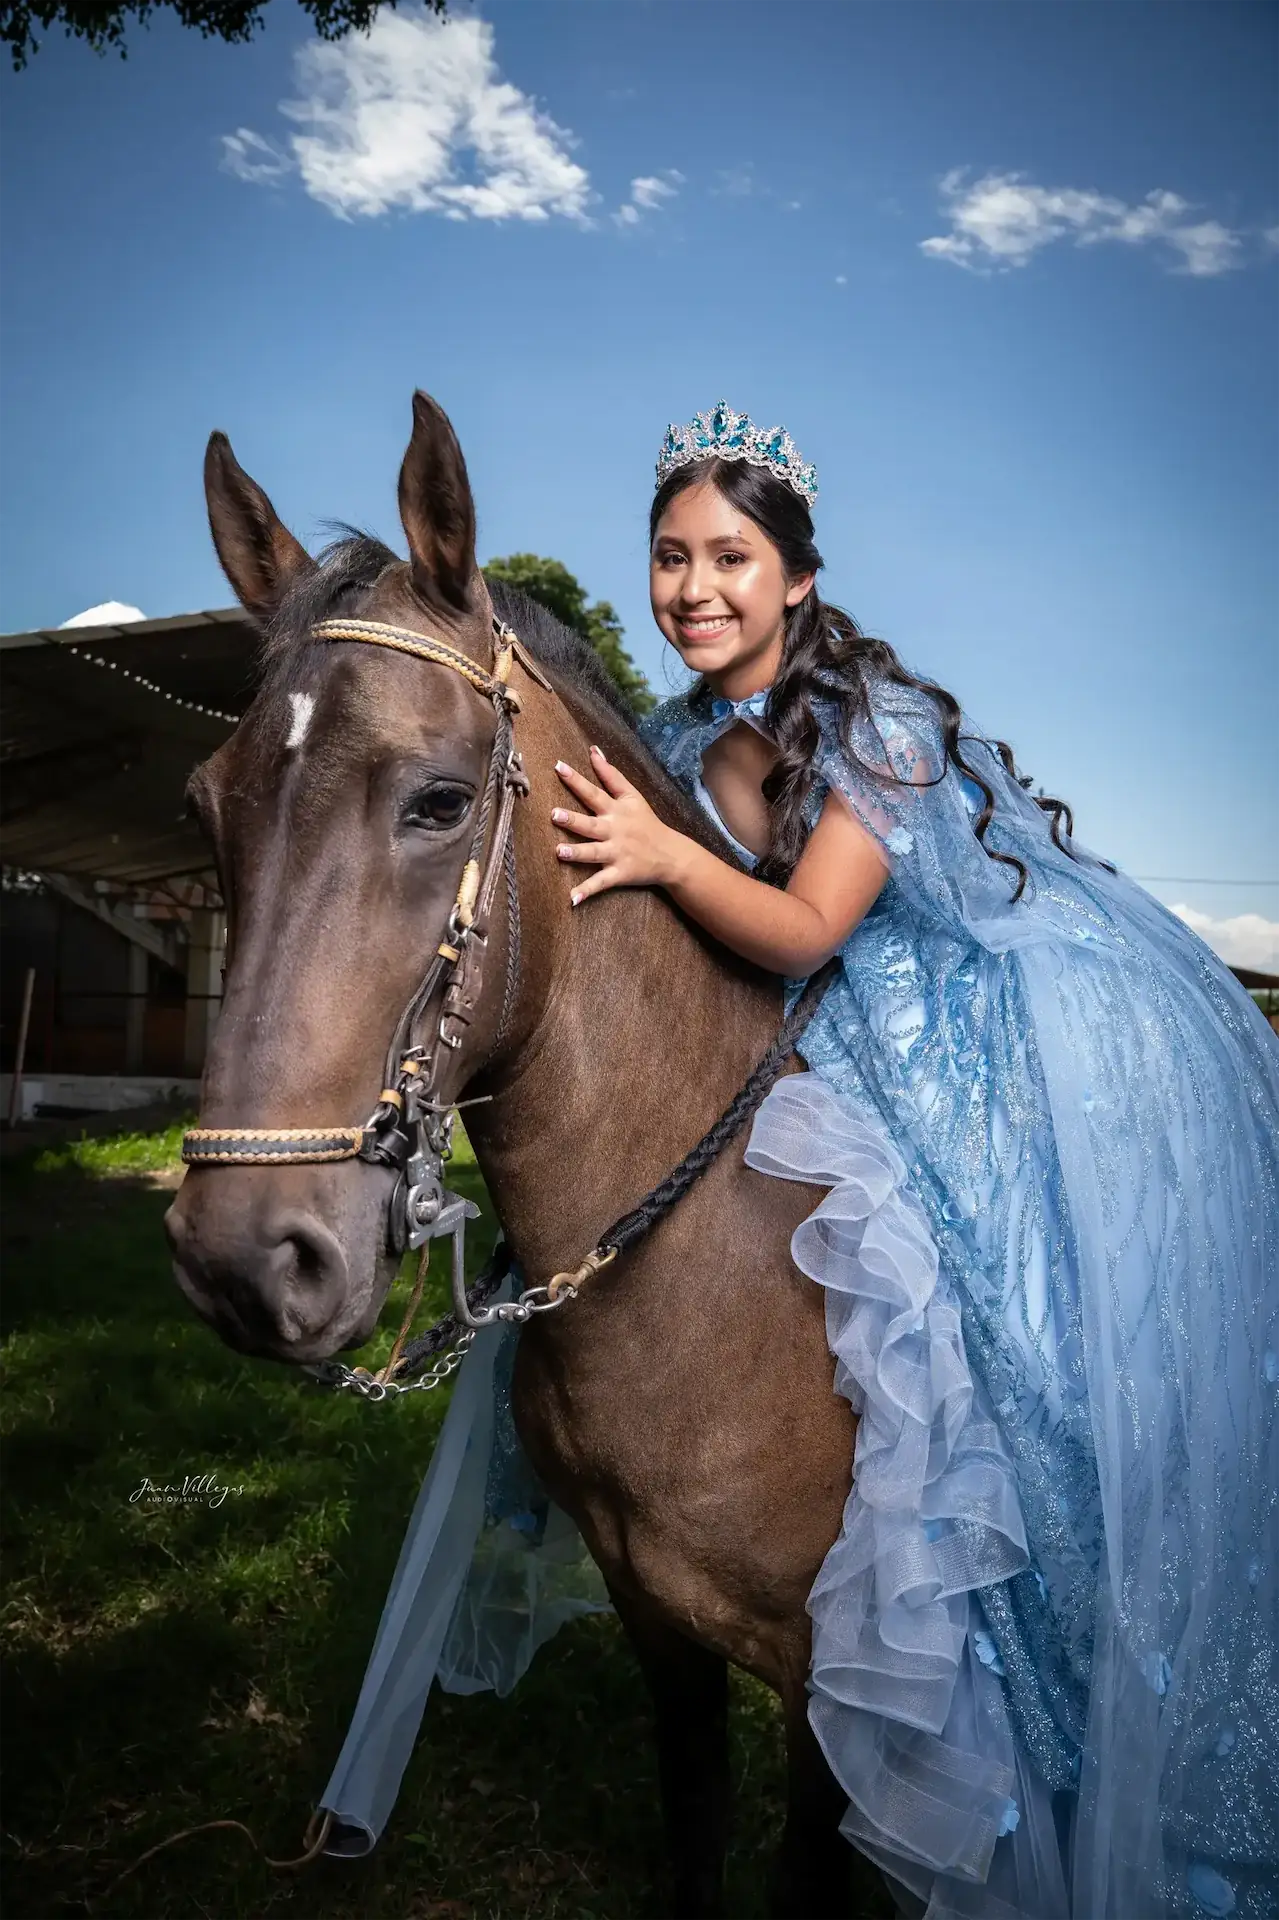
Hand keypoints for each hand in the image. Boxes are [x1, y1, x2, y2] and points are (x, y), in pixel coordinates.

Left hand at [551, 745, 681, 905]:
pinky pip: (602, 883)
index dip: (576, 779)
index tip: (558, 766)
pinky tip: (572, 899)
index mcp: (616, 810)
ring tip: (559, 852)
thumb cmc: (646, 822)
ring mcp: (617, 853)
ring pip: (594, 853)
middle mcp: (615, 830)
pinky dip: (588, 891)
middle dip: (573, 819)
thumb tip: (594, 750)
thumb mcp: (632, 796)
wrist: (672, 854)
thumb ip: (611, 774)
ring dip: (577, 853)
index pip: (594, 792)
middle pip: (591, 824)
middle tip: (554, 814)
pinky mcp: (620, 873)